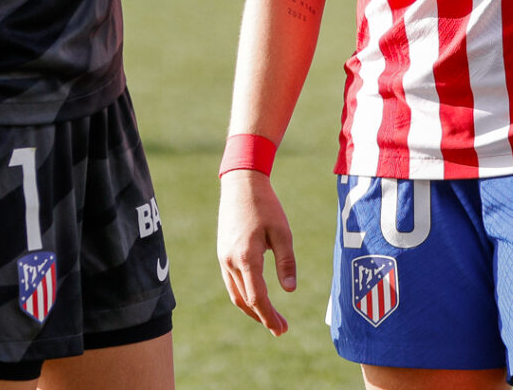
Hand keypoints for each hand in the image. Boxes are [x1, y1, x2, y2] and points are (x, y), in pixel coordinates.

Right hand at [217, 170, 296, 335]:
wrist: (240, 183)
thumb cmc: (265, 205)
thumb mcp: (282, 232)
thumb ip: (286, 262)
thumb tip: (290, 290)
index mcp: (246, 257)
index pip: (257, 297)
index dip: (269, 316)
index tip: (282, 329)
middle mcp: (230, 261)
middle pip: (244, 300)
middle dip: (262, 317)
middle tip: (281, 328)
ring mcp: (223, 258)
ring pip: (235, 294)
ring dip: (252, 309)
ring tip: (270, 318)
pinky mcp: (222, 253)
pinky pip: (232, 283)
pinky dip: (244, 296)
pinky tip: (257, 298)